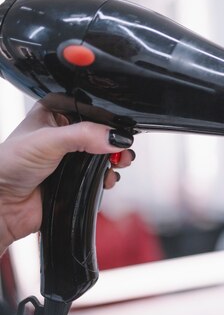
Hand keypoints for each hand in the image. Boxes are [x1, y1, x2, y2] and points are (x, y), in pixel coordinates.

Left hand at [0, 103, 134, 253]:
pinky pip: (101, 176)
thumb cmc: (8, 166)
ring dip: (115, 161)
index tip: (119, 130)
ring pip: (105, 155)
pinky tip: (106, 179)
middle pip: (102, 133)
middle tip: (121, 150)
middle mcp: (65, 133)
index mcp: (55, 113)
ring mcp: (72, 157)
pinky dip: (108, 178)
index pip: (91, 109)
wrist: (3, 205)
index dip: (108, 119)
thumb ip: (84, 135)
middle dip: (116, 142)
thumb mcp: (48, 141)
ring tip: (116, 164)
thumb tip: (115, 137)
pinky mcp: (77, 178)